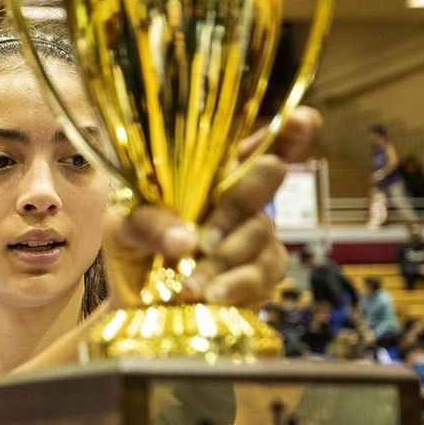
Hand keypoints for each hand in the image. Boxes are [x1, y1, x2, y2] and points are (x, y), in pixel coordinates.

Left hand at [104, 107, 319, 308]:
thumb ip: (146, 223)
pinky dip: (237, 284)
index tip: (302, 119)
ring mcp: (252, 237)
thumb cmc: (129, 252)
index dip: (283, 129)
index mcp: (204, 176)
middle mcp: (235, 200)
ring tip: (190, 284)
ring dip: (226, 256)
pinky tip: (211, 296)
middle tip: (208, 233)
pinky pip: (265, 273)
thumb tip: (185, 241)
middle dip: (246, 194)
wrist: (130, 305)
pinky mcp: (259, 275)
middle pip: (266, 177)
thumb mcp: (121, 228)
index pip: (249, 144)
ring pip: (262, 231)